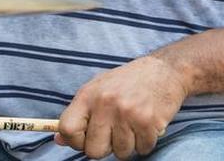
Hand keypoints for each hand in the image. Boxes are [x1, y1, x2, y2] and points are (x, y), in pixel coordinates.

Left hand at [54, 55, 188, 159]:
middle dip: (104, 148)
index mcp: (88, 95)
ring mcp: (127, 114)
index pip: (68, 129)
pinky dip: (144, 143)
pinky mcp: (148, 122)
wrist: (163, 70)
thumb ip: (79, 114)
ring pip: (120, 153)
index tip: (84, 140)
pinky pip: (142, 150)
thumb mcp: (97, 89)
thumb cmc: (127, 82)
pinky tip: (144, 126)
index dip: (75, 142)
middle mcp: (105, 104)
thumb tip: (59, 139)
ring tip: (131, 126)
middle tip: (113, 134)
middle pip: (93, 150)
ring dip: (127, 145)